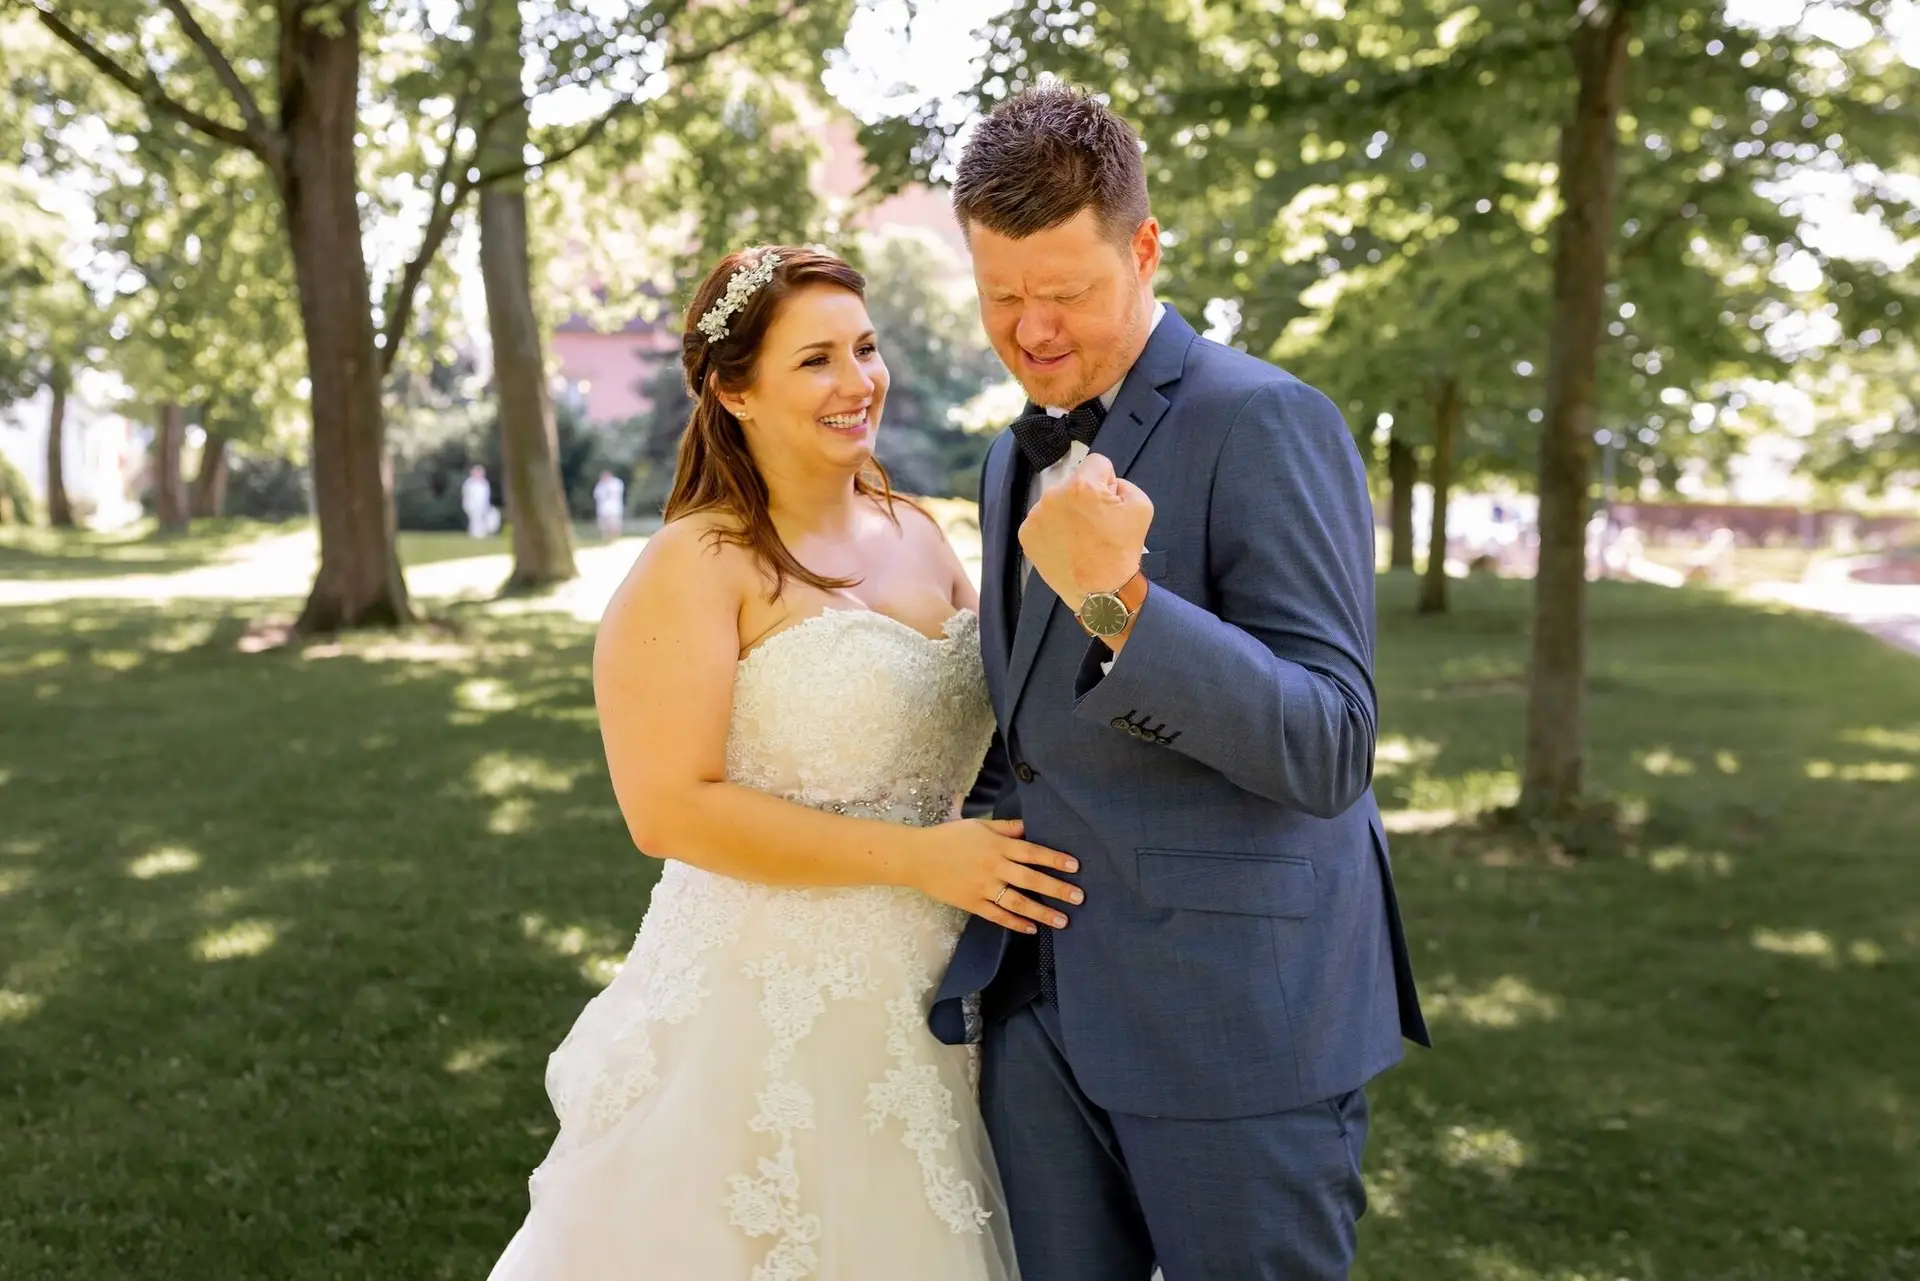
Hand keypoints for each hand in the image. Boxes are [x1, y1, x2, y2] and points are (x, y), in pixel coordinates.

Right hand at [910, 818, 1082, 933]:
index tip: (1075, 867)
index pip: (1032, 852)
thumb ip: (1006, 827)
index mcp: (997, 845)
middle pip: (1030, 879)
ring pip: (1017, 902)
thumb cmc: (949, 837)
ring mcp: (983, 887)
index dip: (1054, 859)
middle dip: (1057, 889)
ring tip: (1063, 920)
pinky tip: (1031, 928)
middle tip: (1079, 898)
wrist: (917, 857)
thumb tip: (1031, 826)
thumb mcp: (979, 825)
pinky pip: (997, 915)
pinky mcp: (972, 903)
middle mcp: (993, 867)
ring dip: (1042, 912)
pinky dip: (1015, 922)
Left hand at [1018, 452, 1153, 606]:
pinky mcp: (1026, 534)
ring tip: (1080, 538)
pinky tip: (1065, 545)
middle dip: (1085, 497)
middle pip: (1073, 482)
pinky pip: (1042, 520)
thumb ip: (1123, 483)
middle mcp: (1053, 496)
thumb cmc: (1121, 551)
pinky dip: (1052, 529)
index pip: (1096, 462)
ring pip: (1056, 501)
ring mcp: (1036, 516)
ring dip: (1067, 512)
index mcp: (1081, 486)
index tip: (1109, 503)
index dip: (1107, 481)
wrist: (1100, 593)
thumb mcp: (1141, 506)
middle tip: (1095, 525)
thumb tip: (1106, 483)